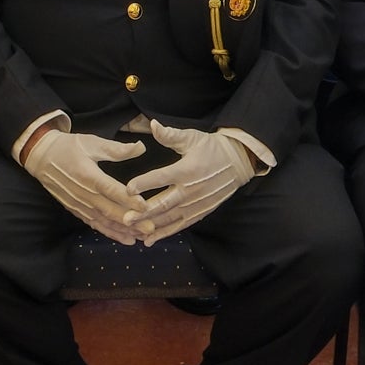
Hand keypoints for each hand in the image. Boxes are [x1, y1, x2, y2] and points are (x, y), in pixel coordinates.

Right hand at [20, 127, 148, 243]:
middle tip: (150, 228)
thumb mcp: (91, 142)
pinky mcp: (75, 209)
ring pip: (103, 221)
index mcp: (88, 174)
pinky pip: (95, 224)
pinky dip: (110, 232)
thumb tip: (141, 147)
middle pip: (110, 210)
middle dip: (131, 221)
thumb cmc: (68, 147)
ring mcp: (78, 204)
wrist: (41, 157)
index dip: (128, 199)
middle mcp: (83, 193)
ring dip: (123, 230)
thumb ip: (116, 149)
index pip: (111, 189)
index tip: (145, 206)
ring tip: (142, 237)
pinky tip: (126, 238)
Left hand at [128, 121, 256, 242]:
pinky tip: (151, 239)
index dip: (144, 183)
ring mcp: (196, 203)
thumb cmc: (211, 148)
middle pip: (164, 204)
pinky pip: (181, 225)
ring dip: (152, 226)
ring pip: (170, 218)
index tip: (128, 189)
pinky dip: (166, 233)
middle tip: (126, 219)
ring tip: (134, 233)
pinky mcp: (201, 212)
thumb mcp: (192, 137)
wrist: (238, 162)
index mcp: (187, 170)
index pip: (161, 178)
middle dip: (143, 213)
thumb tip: (153, 124)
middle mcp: (191, 190)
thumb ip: (170, 135)